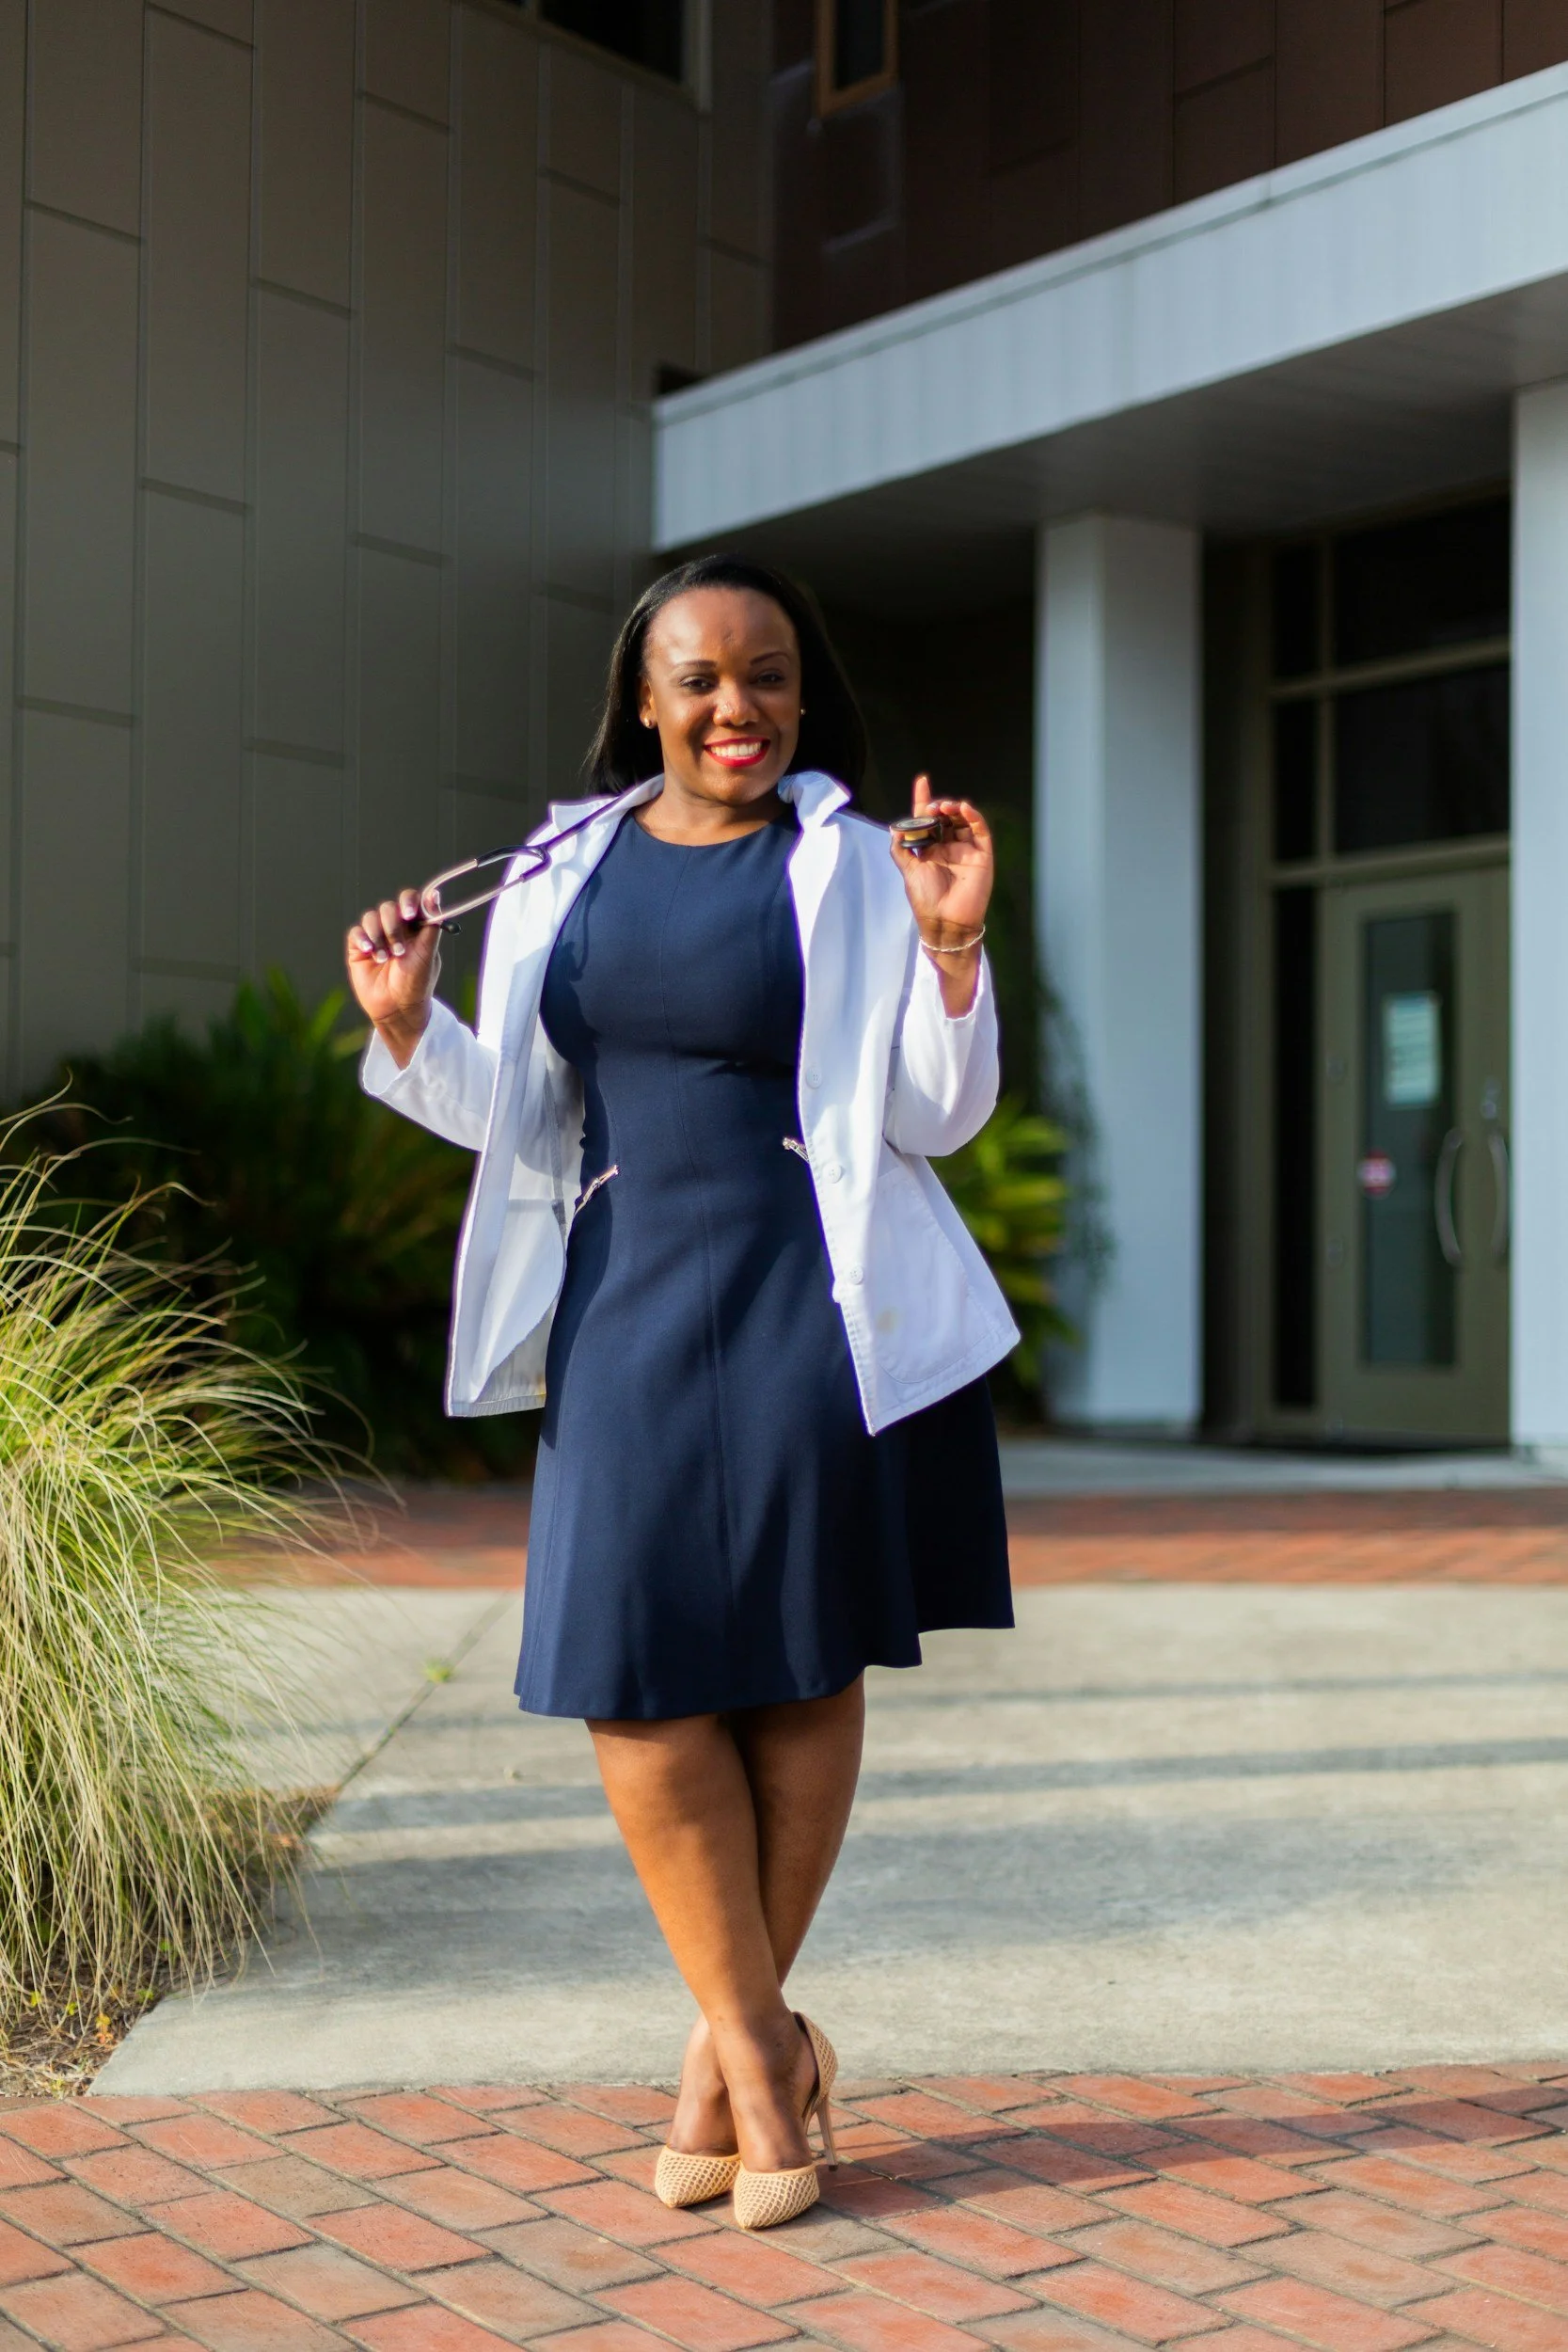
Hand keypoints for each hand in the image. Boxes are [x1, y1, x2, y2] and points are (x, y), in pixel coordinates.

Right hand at [346, 889, 440, 1068]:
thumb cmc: (417, 983)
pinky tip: (369, 952)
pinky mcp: (359, 948)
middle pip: (388, 908)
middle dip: (393, 926)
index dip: (409, 901)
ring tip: (385, 958)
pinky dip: (362, 939)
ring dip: (378, 936)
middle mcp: (395, 928)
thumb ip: (431, 925)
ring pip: (371, 917)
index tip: (409, 914)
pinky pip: (356, 932)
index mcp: (414, 927)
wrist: (397, 1009)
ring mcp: (376, 937)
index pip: (410, 901)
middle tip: (398, 949)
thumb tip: (434, 895)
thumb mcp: (428, 954)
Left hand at [890, 775, 992, 1014]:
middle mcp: (948, 847)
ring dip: (955, 808)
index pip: (928, 820)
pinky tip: (963, 809)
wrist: (945, 921)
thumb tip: (895, 827)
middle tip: (932, 806)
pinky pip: (980, 831)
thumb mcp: (908, 870)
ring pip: (963, 820)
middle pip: (946, 816)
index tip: (922, 781)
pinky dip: (973, 817)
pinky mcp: (982, 855)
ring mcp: (966, 850)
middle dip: (939, 806)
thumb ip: (901, 849)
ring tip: (945, 806)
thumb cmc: (925, 898)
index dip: (924, 800)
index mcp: (930, 850)